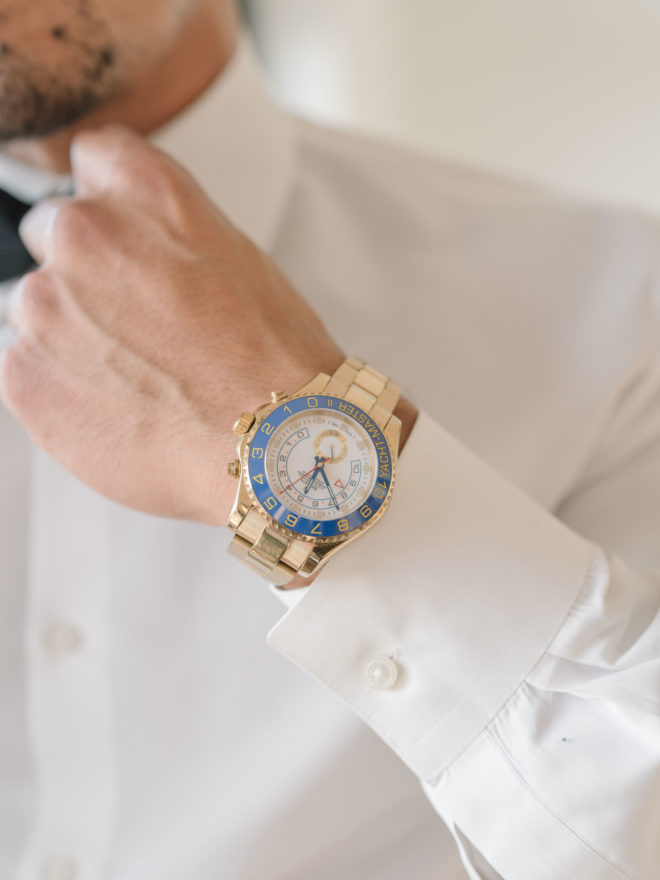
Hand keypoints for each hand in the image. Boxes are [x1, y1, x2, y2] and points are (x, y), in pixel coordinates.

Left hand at [0, 126, 344, 524]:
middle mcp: (84, 235)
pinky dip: (61, 387)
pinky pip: (27, 369)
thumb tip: (139, 244)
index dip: (108, 199)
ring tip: (137, 378)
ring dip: (72, 335)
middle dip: (85, 272)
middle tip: (136, 323)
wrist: (271, 446)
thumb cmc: (272, 362)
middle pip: (53, 233)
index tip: (118, 230)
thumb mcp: (239, 259)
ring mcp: (46, 306)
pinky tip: (118, 407)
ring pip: (36, 308)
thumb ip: (169, 233)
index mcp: (145, 192)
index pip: (92, 156)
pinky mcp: (23, 375)